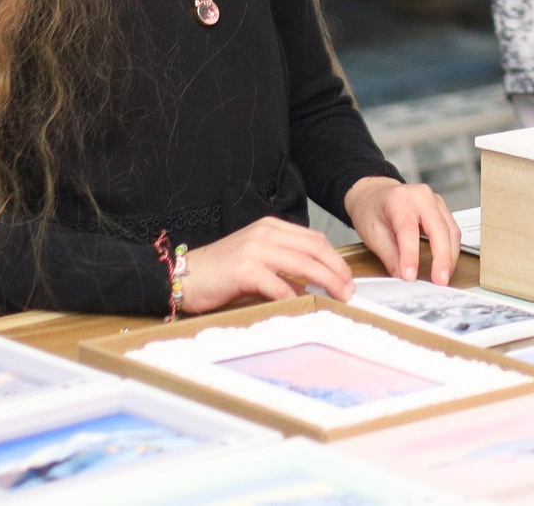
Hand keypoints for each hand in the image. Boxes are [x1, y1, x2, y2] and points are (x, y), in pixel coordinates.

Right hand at [179, 215, 353, 311]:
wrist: (183, 276)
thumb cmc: (219, 272)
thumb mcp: (256, 259)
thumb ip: (282, 265)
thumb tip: (313, 285)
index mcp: (270, 228)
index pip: (314, 239)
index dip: (335, 258)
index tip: (347, 277)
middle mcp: (265, 233)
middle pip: (315, 249)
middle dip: (337, 270)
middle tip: (349, 290)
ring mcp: (255, 249)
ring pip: (304, 264)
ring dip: (326, 283)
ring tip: (338, 297)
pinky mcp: (245, 269)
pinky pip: (279, 285)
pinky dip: (296, 297)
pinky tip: (305, 306)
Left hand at [341, 175, 458, 283]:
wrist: (374, 194)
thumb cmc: (371, 211)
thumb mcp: (373, 234)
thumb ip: (390, 257)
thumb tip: (403, 277)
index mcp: (398, 199)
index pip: (408, 230)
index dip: (411, 255)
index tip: (410, 276)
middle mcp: (420, 196)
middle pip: (438, 228)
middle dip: (442, 257)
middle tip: (439, 281)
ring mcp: (434, 200)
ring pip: (451, 230)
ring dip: (450, 256)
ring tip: (443, 277)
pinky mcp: (442, 209)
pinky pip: (452, 230)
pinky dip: (451, 249)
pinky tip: (446, 264)